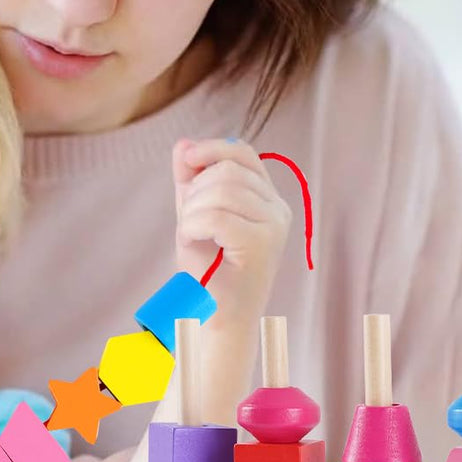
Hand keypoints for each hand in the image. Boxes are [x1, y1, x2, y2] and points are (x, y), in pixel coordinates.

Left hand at [172, 137, 290, 313]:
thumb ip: (191, 181)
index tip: (186, 160)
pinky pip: (216, 216)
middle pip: (229, 170)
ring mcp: (274, 226)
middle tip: (188, 220)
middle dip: (195, 190)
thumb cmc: (208, 271)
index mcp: (267, 199)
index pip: (244, 153)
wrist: (215, 317)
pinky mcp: (262, 244)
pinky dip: (193, 225)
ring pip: (222, 191)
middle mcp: (278, 209)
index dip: (213, 148)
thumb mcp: (195, 215)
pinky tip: (191, 241)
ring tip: (190, 234)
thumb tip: (183, 144)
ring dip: (192, 210)